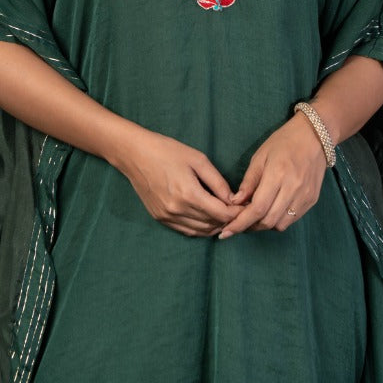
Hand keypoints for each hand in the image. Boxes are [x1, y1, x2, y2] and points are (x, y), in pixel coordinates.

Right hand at [114, 128, 236, 236]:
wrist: (135, 154)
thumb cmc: (167, 151)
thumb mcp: (198, 159)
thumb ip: (217, 181)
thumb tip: (232, 199)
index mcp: (189, 194)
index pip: (222, 214)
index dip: (237, 213)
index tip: (247, 208)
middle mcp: (178, 210)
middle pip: (212, 224)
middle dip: (229, 220)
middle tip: (240, 212)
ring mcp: (167, 216)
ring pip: (200, 231)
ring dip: (215, 226)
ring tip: (225, 216)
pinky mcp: (160, 218)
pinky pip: (186, 230)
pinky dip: (199, 228)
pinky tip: (206, 219)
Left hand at [218, 113, 326, 237]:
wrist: (314, 137)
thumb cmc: (283, 142)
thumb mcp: (260, 157)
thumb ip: (248, 182)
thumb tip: (235, 202)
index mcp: (277, 175)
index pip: (257, 209)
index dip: (240, 223)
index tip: (226, 232)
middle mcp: (293, 189)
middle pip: (268, 221)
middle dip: (250, 226)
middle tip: (238, 222)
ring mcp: (305, 197)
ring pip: (281, 224)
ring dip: (265, 225)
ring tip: (254, 216)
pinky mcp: (312, 201)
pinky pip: (292, 219)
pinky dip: (278, 220)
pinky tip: (271, 210)